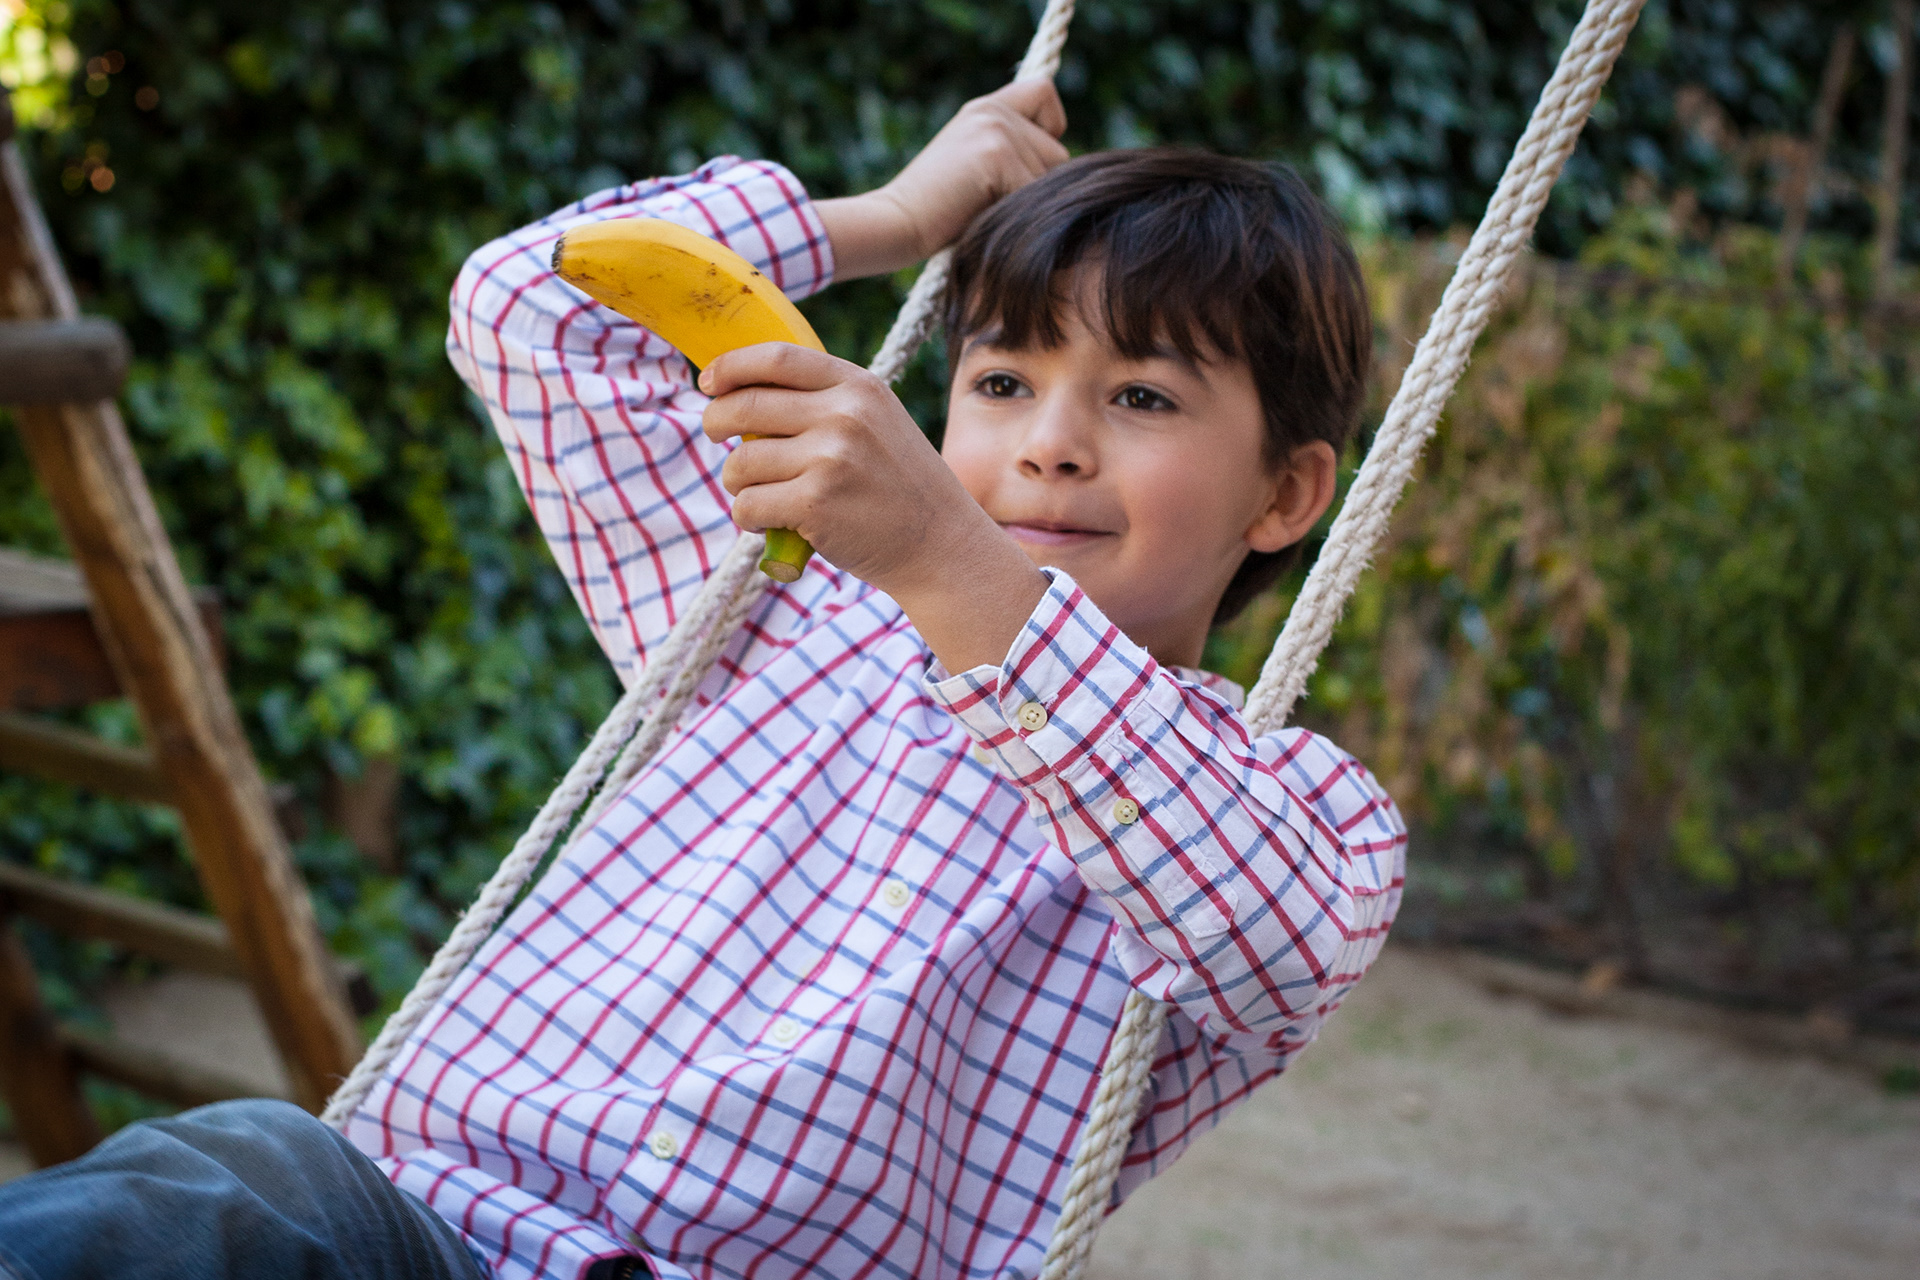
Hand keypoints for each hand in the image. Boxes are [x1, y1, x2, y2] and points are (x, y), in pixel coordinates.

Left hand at [700, 343, 1047, 669]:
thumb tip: (740, 394)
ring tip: (763, 495)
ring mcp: (830, 459)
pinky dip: (749, 518)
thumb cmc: (899, 486)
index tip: (709, 381)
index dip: (731, 367)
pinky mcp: (815, 505)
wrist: (942, 544)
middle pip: (743, 407)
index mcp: (857, 386)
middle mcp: (844, 415)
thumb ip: (823, 403)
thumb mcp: (876, 422)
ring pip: (739, 463)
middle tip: (715, 437)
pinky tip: (772, 523)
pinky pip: (747, 505)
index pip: (774, 358)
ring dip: (737, 483)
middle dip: (715, 423)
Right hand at [816, 80, 1068, 279]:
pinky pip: (1036, 195)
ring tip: (985, 209)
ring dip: (1027, 204)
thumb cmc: (936, 213)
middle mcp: (993, 111)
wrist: (896, 223)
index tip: (1024, 159)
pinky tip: (982, 217)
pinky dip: (1017, 217)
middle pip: (1059, 152)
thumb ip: (1013, 152)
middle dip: (1036, 185)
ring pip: (1052, 177)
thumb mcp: (976, 168)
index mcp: (986, 108)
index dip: (1049, 127)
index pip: (1045, 93)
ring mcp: (996, 129)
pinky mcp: (997, 153)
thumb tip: (1064, 168)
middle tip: (990, 201)